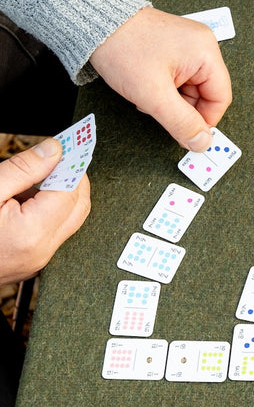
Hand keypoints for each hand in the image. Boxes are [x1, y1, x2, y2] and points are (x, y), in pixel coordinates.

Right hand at [0, 139, 90, 284]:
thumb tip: (52, 151)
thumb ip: (22, 170)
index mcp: (31, 232)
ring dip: (62, 194)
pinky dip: (49, 211)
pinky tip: (26, 198)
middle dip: (74, 178)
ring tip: (38, 174)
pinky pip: (52, 232)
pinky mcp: (31, 261)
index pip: (71, 191)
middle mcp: (41, 250)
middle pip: (78, 206)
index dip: (71, 165)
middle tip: (60, 155)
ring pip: (68, 220)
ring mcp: (37, 259)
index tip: (68, 145)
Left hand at [89, 7, 232, 151]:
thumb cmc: (122, 48)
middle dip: (180, 107)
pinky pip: (179, 76)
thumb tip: (202, 142)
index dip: (204, 120)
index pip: (220, 98)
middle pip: (205, 93)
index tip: (186, 133)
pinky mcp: (174, 45)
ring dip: (169, 98)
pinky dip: (164, 86)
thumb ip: (182, 122)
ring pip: (190, 87)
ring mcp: (188, 43)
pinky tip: (146, 83)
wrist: (94, 23)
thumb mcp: (153, 95)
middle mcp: (202, 45)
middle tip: (156, 107)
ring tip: (146, 92)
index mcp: (206, 52)